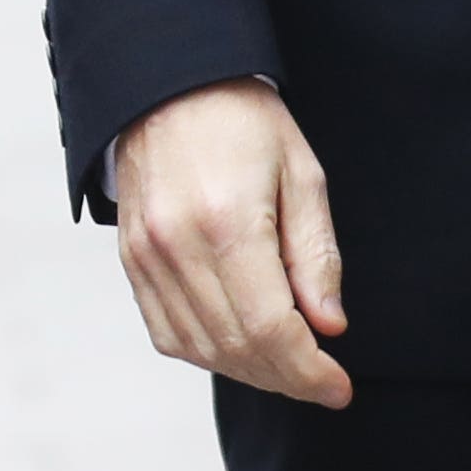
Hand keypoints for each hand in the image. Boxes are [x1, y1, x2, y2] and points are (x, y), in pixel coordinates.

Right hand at [109, 79, 350, 404]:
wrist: (168, 82)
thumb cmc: (242, 119)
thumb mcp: (302, 173)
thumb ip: (316, 255)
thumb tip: (328, 326)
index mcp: (227, 222)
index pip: (270, 330)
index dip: (309, 372)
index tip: (339, 387)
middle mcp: (178, 245)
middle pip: (236, 347)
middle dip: (287, 378)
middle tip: (321, 381)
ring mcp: (146, 254)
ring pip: (200, 348)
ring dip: (249, 371)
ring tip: (286, 364)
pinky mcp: (131, 258)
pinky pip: (166, 333)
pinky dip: (206, 352)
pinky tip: (237, 345)